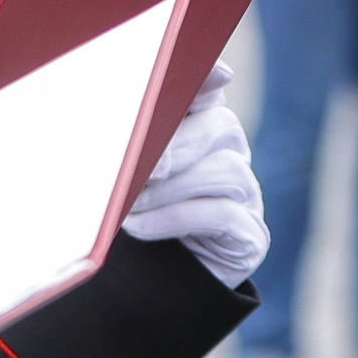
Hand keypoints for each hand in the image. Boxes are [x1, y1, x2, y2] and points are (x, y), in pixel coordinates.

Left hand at [122, 63, 268, 287]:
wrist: (149, 283)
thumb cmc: (129, 215)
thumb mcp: (119, 176)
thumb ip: (122, 148)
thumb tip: (107, 136)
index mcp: (202, 128)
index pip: (208, 94)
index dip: (206, 80)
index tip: (210, 74)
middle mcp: (230, 154)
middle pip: (219, 126)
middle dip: (174, 144)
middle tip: (138, 167)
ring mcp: (246, 195)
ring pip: (224, 170)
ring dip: (169, 188)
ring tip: (128, 207)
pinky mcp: (250, 235)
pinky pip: (223, 214)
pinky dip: (175, 218)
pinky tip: (140, 227)